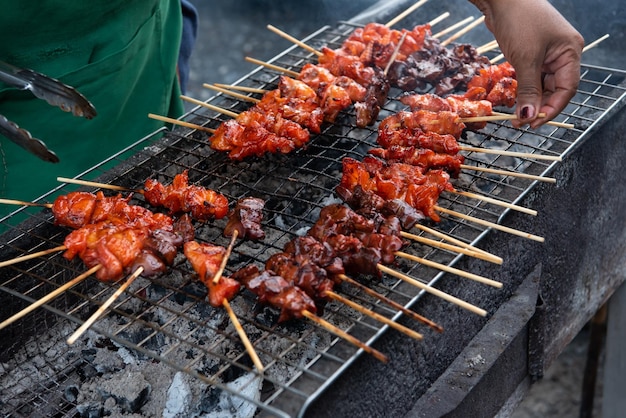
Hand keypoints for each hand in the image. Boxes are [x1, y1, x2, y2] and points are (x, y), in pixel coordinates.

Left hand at [470, 0, 583, 127]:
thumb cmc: (519, 21)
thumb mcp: (525, 58)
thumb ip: (529, 90)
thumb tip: (529, 117)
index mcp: (570, 52)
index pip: (567, 89)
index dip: (551, 109)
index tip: (534, 124)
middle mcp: (562, 54)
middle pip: (554, 89)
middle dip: (538, 107)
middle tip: (519, 123)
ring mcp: (546, 54)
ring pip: (541, 85)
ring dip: (529, 101)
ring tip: (514, 117)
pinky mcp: (530, 54)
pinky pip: (530, 78)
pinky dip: (523, 90)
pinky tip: (513, 101)